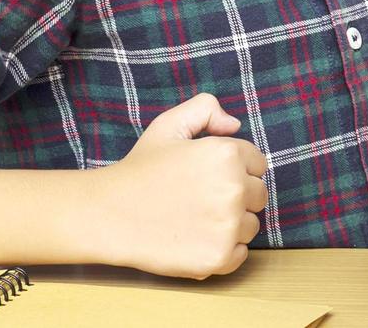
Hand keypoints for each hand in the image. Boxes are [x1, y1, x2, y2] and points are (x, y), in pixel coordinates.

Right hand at [95, 92, 267, 278]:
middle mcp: (234, 189)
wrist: (109, 214)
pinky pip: (240, 254)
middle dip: (237, 196)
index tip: (209, 177)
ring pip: (250, 225)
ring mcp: (228, 226)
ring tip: (196, 219)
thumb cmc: (140, 170)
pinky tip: (196, 239)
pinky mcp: (219, 257)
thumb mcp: (169, 125)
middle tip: (201, 199)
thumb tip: (234, 125)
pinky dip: (224, 251)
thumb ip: (206, 109)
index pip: (257, 164)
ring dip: (231, 224)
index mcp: (228, 154)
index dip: (235, 169)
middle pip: (258, 195)